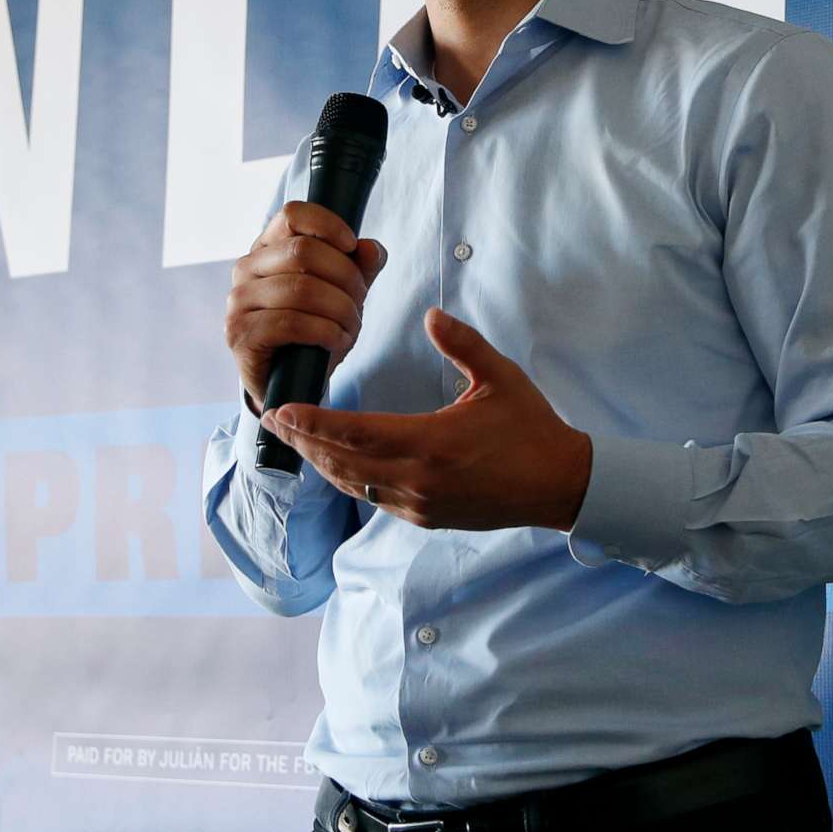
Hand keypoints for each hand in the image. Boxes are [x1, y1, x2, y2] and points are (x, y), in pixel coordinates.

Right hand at [225, 201, 387, 409]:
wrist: (289, 381)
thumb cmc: (314, 328)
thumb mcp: (343, 293)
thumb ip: (359, 267)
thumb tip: (371, 248)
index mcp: (268, 247)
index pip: (293, 214)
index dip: (329, 225)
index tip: (352, 246)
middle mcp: (246, 268)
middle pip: (304, 251)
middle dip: (345, 277)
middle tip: (358, 301)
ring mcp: (238, 301)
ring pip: (302, 289)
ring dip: (340, 309)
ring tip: (350, 326)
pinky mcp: (240, 333)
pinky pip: (292, 323)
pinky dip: (326, 332)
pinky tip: (337, 341)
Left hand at [262, 308, 594, 531]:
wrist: (560, 485)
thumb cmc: (532, 429)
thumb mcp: (500, 378)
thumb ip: (462, 344)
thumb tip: (431, 315)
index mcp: (430, 443)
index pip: (354, 432)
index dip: (312, 422)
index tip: (280, 409)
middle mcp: (416, 480)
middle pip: (341, 462)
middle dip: (303, 441)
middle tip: (272, 421)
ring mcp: (419, 504)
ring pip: (352, 484)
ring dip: (321, 462)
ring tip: (296, 440)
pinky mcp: (425, 517)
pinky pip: (373, 498)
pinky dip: (347, 478)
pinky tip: (336, 463)